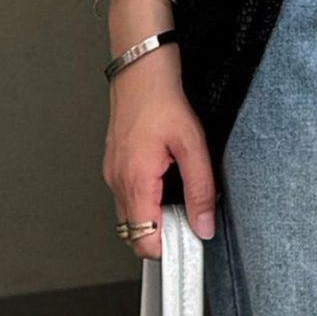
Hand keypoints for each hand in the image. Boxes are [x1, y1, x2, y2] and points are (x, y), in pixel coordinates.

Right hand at [103, 44, 216, 257]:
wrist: (141, 68)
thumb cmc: (161, 98)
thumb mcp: (192, 144)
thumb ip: (200, 189)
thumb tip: (204, 224)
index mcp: (134, 181)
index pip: (143, 240)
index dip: (168, 248)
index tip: (190, 240)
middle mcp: (117, 181)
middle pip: (135, 232)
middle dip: (163, 233)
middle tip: (191, 217)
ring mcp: (112, 172)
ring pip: (131, 214)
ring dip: (156, 214)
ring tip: (182, 194)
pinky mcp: (115, 163)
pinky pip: (129, 194)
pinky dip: (148, 198)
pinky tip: (168, 178)